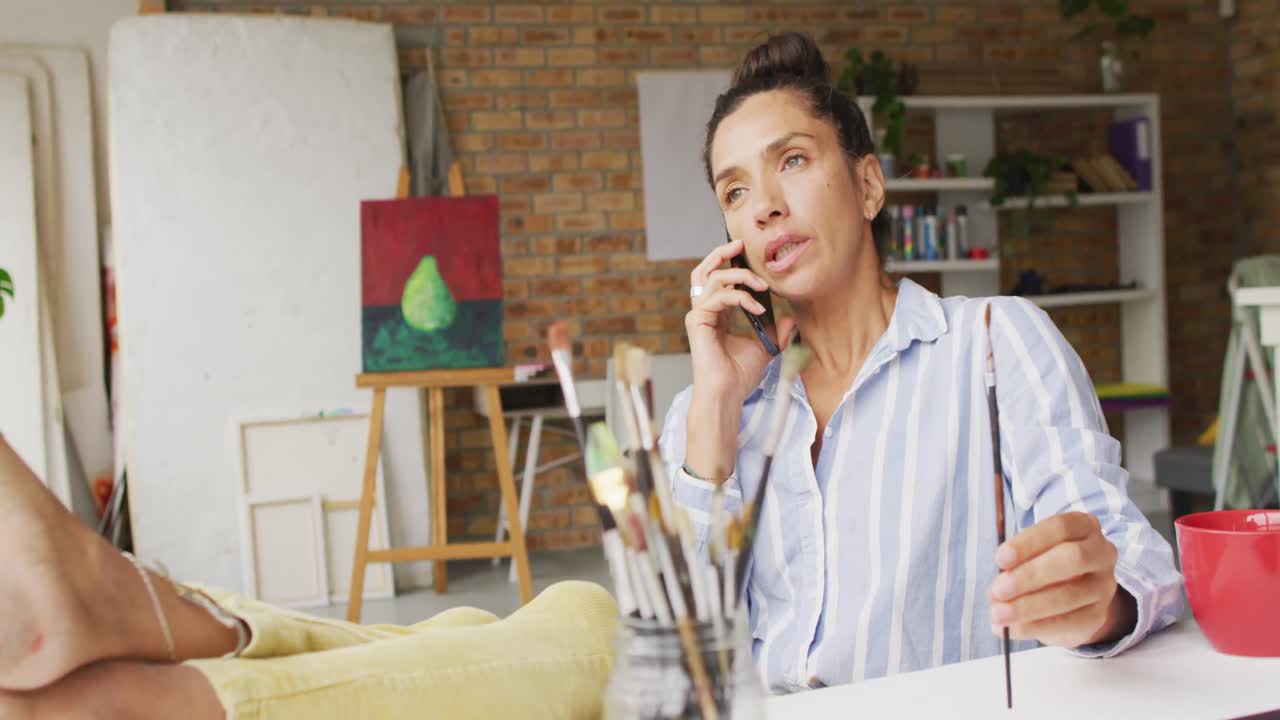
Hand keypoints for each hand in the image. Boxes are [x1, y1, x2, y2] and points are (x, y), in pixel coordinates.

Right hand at [685, 238, 795, 403]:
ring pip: (712, 278)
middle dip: (720, 253)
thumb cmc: (739, 376)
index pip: (718, 279)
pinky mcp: (697, 321)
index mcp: (716, 314)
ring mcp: (698, 315)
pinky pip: (719, 297)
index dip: (731, 263)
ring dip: (739, 275)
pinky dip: (741, 298)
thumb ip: (775, 332)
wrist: (727, 394)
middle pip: (704, 270)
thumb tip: (791, 319)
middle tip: (740, 244)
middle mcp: (704, 311)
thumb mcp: (764, 348)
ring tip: (761, 284)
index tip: (749, 254)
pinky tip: (758, 308)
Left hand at [988, 512, 1135, 647]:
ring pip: (1069, 595)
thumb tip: (994, 592)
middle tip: (998, 589)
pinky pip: (1068, 623)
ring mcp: (1104, 585)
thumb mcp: (1031, 554)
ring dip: (1028, 606)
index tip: (1001, 558)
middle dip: (1030, 575)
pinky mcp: (1098, 615)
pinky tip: (1013, 629)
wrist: (1074, 597)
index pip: (1060, 527)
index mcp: (1083, 526)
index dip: (1029, 542)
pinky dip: (1036, 627)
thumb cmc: (1045, 564)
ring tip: (998, 614)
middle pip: (1071, 558)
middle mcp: (1100, 553)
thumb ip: (1014, 565)